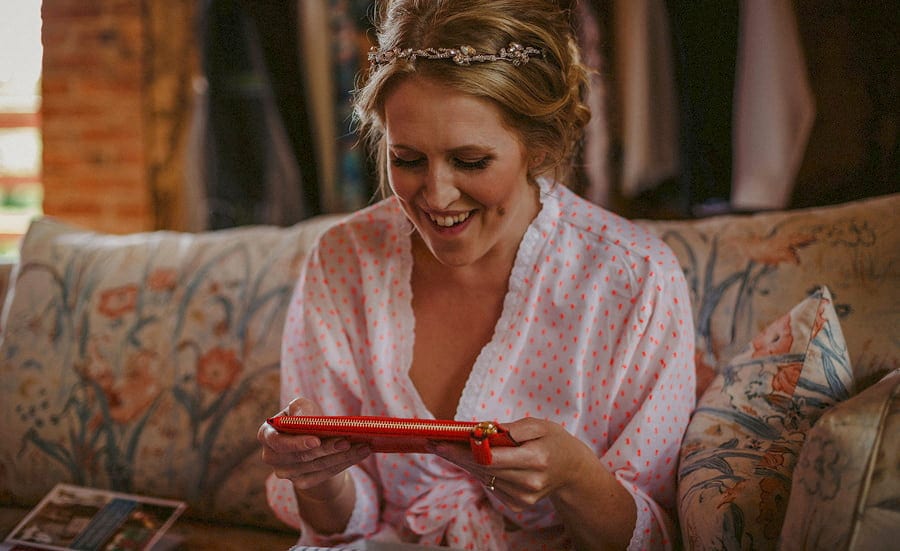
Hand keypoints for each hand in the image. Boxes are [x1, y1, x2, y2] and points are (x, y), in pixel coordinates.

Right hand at [257, 397, 370, 498]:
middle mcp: (272, 457)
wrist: (310, 441)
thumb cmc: (303, 419)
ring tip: (362, 446)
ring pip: (318, 466)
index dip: (297, 443)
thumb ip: (300, 408)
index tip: (316, 440)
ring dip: (342, 456)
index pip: (278, 442)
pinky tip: (360, 453)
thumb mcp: (301, 407)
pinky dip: (344, 463)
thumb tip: (304, 419)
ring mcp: (286, 473)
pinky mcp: (301, 483)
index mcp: (267, 435)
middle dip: (327, 448)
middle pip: (303, 456)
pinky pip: (326, 474)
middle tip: (347, 441)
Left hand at [428, 417, 597, 510]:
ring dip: (463, 462)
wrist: (572, 471)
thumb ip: (514, 429)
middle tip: (432, 442)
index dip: (465, 450)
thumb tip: (486, 431)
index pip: (492, 458)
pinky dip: (478, 471)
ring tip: (443, 446)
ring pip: (483, 478)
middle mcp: (528, 483)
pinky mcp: (518, 504)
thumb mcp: (541, 425)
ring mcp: (523, 498)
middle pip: (482, 469)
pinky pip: (490, 485)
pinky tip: (467, 459)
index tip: (444, 441)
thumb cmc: (554, 441)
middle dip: (455, 455)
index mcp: (536, 461)